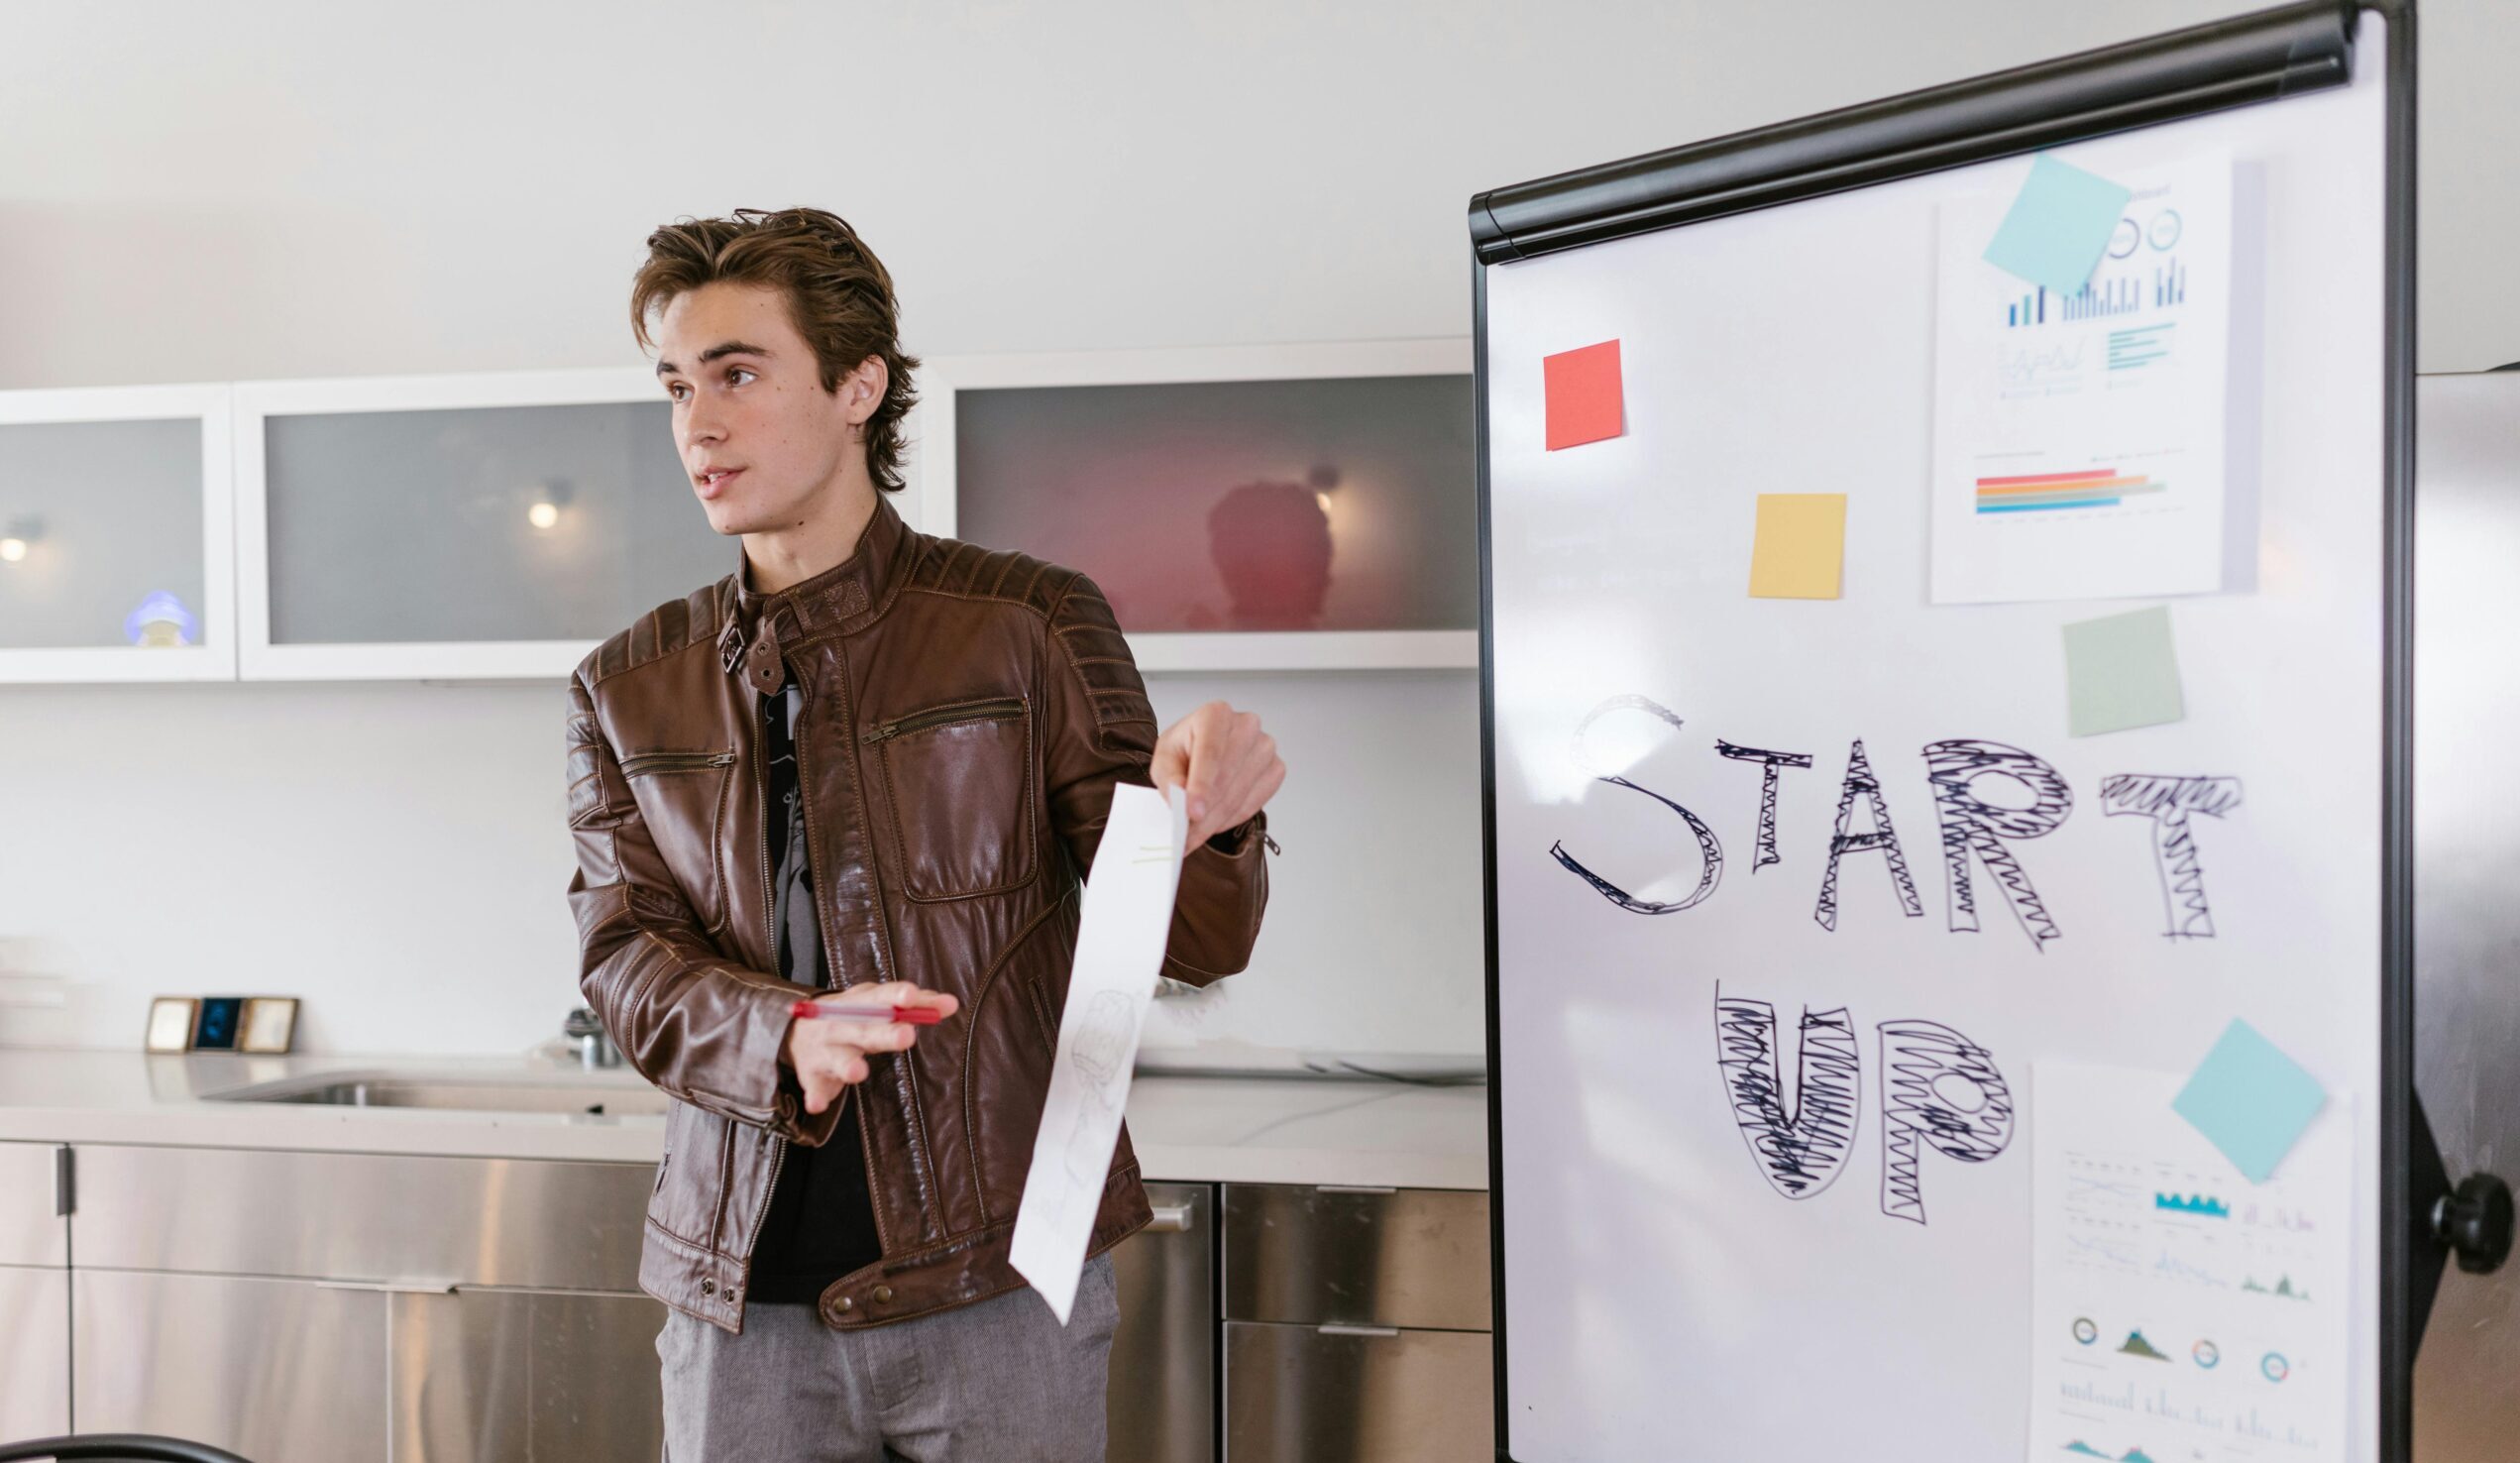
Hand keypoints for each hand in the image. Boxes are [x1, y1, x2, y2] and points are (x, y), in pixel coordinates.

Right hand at [781, 981, 959, 1115]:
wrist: (797, 1034)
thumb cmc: (852, 1017)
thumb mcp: (878, 1005)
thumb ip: (916, 1004)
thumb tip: (951, 1003)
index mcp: (860, 1003)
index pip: (880, 996)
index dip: (895, 995)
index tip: (911, 995)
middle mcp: (841, 1023)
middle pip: (864, 1028)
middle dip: (883, 1033)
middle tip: (906, 1036)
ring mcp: (825, 1050)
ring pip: (838, 1057)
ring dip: (847, 1065)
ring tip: (857, 1071)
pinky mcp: (812, 1076)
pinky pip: (814, 1087)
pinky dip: (815, 1096)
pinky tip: (818, 1105)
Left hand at [1149, 700, 1284, 846]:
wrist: (1202, 750)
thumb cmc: (1185, 750)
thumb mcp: (1164, 760)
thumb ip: (1170, 779)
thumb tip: (1182, 800)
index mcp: (1216, 714)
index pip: (1211, 752)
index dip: (1201, 785)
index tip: (1192, 813)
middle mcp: (1246, 726)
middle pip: (1226, 779)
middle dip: (1204, 814)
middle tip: (1184, 837)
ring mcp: (1265, 748)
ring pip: (1239, 796)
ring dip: (1214, 822)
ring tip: (1194, 834)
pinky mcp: (1276, 769)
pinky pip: (1253, 804)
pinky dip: (1230, 820)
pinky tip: (1214, 820)